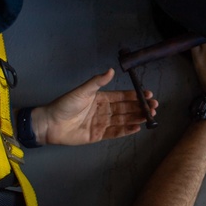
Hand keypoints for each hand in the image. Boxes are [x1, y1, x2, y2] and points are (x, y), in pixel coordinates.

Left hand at [31, 69, 157, 144]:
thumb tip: (111, 70)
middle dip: (140, 108)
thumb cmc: (65, 105)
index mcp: (101, 98)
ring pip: (123, 120)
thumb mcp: (82, 91)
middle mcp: (104, 110)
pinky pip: (115, 132)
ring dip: (137, 118)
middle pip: (126, 109)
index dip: (135, 96)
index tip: (148, 95)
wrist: (51, 123)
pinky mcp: (99, 135)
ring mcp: (102, 123)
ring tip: (150, 117)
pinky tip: (137, 128)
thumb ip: (97, 82)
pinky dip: (126, 130)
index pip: (122, 97)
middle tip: (154, 107)